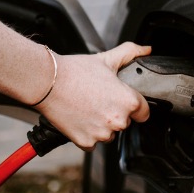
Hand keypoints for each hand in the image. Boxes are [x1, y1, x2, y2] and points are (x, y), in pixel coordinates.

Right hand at [37, 42, 152, 150]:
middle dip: (115, 113)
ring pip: (108, 133)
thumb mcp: (107, 59)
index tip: (122, 101)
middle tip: (99, 98)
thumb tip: (145, 49)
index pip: (144, 112)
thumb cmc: (75, 72)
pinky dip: (87, 133)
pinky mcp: (86, 142)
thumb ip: (131, 52)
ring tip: (87, 106)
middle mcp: (118, 120)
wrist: (47, 82)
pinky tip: (80, 117)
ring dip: (101, 124)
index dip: (135, 106)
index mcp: (128, 101)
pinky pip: (92, 142)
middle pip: (125, 122)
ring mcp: (101, 134)